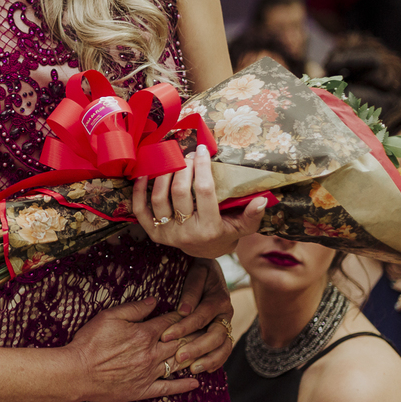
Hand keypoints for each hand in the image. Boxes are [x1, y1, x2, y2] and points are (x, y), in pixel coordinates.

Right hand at [64, 297, 199, 401]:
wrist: (77, 372)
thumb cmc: (90, 342)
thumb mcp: (109, 316)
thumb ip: (134, 309)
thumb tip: (154, 301)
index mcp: (145, 334)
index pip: (171, 322)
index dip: (185, 315)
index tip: (196, 310)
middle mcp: (152, 353)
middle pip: (182, 342)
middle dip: (197, 334)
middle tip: (211, 330)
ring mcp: (149, 373)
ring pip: (179, 363)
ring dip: (195, 357)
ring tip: (208, 352)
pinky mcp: (143, 389)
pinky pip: (168, 388)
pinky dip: (184, 386)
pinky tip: (196, 383)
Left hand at [132, 144, 265, 257]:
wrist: (204, 251)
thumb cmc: (225, 232)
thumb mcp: (243, 226)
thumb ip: (252, 214)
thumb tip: (261, 199)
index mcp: (209, 229)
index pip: (204, 191)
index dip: (203, 167)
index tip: (202, 150)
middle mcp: (186, 233)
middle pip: (179, 192)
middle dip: (184, 167)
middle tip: (188, 154)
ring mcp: (167, 234)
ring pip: (159, 197)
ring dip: (164, 174)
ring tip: (172, 160)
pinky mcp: (153, 233)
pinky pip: (140, 210)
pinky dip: (139, 191)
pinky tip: (145, 175)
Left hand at [157, 258, 235, 372]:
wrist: (211, 269)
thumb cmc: (199, 268)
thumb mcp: (196, 272)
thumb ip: (191, 289)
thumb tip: (184, 310)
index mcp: (218, 298)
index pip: (201, 316)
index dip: (184, 327)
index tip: (165, 336)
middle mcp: (225, 314)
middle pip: (215, 335)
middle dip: (197, 348)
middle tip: (179, 357)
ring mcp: (226, 324)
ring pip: (224, 346)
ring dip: (209, 359)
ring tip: (192, 368)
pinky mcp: (224, 332)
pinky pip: (225, 350)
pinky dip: (216, 361)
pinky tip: (202, 369)